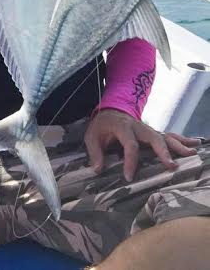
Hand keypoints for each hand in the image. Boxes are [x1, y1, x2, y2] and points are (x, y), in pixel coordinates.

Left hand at [84, 108, 199, 181]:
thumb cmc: (102, 126)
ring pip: (165, 136)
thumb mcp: (92, 136)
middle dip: (163, 151)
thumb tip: (97, 169)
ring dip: (179, 145)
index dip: (130, 161)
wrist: (110, 111)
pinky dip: (182, 140)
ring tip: (192, 153)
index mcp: (123, 127)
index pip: (130, 145)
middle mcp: (139, 127)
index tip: (129, 177)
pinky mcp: (154, 133)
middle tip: (172, 165)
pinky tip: (195, 144)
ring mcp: (149, 130)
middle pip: (154, 138)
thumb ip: (95, 152)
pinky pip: (169, 136)